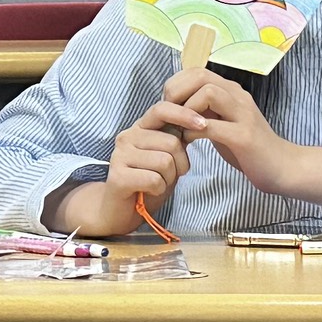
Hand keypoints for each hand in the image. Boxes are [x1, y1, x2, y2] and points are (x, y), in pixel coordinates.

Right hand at [46, 91, 200, 236]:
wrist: (119, 211)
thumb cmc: (147, 182)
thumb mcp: (166, 157)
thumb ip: (176, 141)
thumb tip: (198, 124)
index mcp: (140, 128)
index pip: (162, 109)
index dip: (184, 114)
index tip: (203, 124)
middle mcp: (127, 137)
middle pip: (171, 142)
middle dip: (181, 163)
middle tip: (171, 175)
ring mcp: (120, 155)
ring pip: (165, 162)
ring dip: (169, 178)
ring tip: (158, 183)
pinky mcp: (118, 176)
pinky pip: (154, 179)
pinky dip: (159, 189)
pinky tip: (150, 191)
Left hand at [179, 73, 321, 204]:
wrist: (282, 167)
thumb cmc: (248, 148)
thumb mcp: (224, 123)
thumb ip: (205, 111)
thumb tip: (177, 105)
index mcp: (232, 91)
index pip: (197, 70)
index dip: (176, 84)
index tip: (167, 105)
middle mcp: (238, 97)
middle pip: (200, 76)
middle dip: (176, 92)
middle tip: (168, 114)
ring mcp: (243, 115)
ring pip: (208, 93)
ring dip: (186, 110)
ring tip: (179, 127)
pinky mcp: (244, 137)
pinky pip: (213, 126)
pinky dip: (194, 132)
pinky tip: (188, 142)